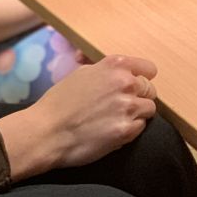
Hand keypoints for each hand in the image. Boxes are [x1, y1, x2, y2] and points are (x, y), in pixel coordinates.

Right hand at [0, 54, 157, 178]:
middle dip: (139, 98)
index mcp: (115, 65)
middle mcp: (126, 82)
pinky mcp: (126, 130)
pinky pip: (140, 128)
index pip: (148, 69)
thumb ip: (106, 72)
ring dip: (136, 115)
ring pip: (149, 109)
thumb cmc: (59, 103)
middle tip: (121, 107)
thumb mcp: (82, 74)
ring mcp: (128, 106)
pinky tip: (112, 131)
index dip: (143, 78)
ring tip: (116, 120)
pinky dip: (130, 130)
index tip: (137, 87)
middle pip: (150, 90)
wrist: (46, 132)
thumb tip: (120, 73)